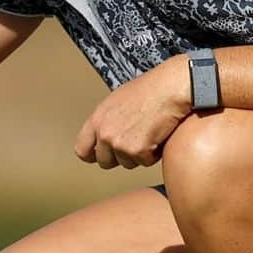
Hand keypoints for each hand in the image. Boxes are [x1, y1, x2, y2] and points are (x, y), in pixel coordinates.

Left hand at [75, 55, 191, 168]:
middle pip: (105, 162)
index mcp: (97, 119)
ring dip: (139, 154)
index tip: (103, 154)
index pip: (82, 150)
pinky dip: (155, 153)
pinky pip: (146, 162)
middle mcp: (104, 133)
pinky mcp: (137, 151)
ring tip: (149, 132)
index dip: (94, 154)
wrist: (170, 89)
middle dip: (120, 157)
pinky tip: (158, 134)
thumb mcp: (117, 101)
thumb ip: (107, 121)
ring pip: (127, 163)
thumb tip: (105, 136)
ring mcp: (119, 144)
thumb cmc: (150, 89)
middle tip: (135, 141)